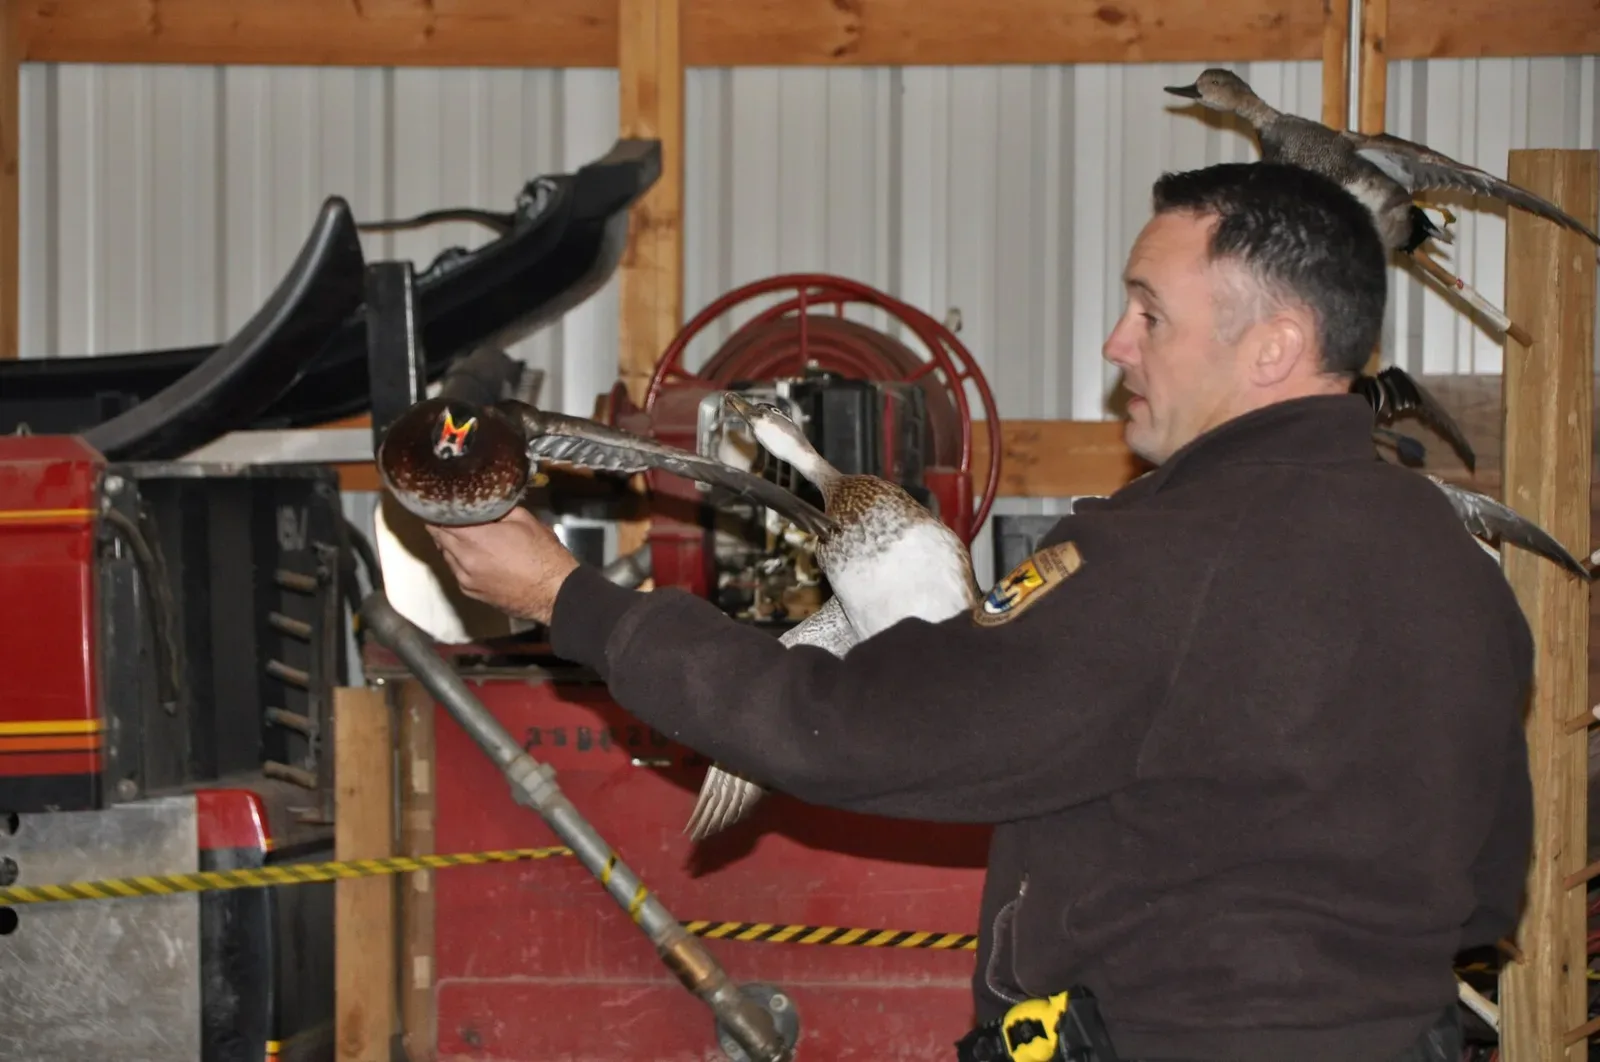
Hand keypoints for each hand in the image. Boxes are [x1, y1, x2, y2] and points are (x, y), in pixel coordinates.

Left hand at [426, 506, 579, 624]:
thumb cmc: (543, 555)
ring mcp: (465, 579)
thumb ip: (499, 510)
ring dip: (452, 545)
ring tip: (465, 537)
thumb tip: (486, 506)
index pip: (440, 521)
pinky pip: (457, 572)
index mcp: (475, 538)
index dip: (439, 511)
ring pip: (447, 556)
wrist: (554, 593)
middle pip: (439, 539)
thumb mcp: (525, 520)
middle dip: (443, 527)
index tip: (442, 505)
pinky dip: (461, 562)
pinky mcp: (471, 593)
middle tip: (451, 517)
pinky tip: (476, 557)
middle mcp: (464, 560)